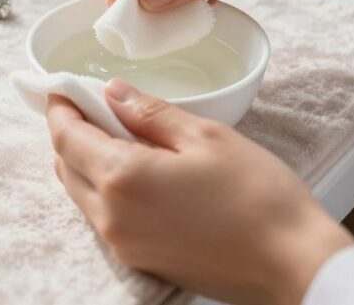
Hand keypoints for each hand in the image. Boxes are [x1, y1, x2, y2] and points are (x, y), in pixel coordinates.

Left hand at [46, 80, 353, 304]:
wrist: (293, 264)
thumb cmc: (259, 198)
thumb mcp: (206, 136)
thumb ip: (150, 113)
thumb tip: (113, 93)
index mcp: (123, 178)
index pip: (66, 137)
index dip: (60, 108)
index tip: (64, 89)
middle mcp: (112, 217)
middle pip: (65, 167)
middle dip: (70, 133)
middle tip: (91, 106)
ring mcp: (123, 245)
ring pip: (82, 194)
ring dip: (86, 162)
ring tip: (118, 135)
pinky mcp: (140, 261)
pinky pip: (103, 218)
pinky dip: (105, 189)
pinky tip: (137, 171)